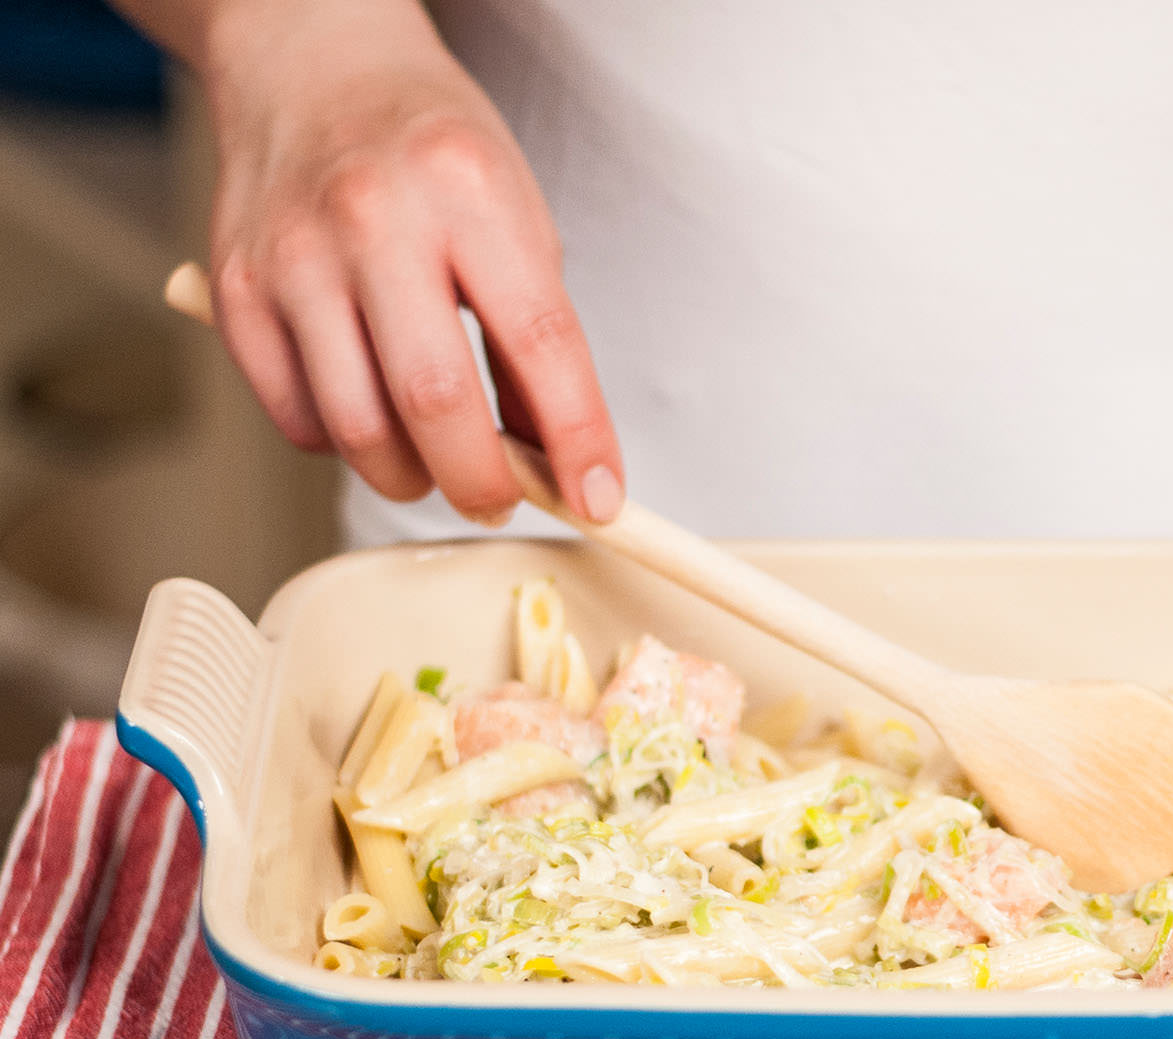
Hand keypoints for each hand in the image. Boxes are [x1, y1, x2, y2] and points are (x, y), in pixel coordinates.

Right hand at [199, 0, 620, 523]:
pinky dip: (343, 445)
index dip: (576, 439)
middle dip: (482, 481)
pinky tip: (369, 416)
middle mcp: (375, 218)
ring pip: (357, 427)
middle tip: (499, 500)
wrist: (313, 64)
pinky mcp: (235, 289)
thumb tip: (557, 458)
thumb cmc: (430, 149)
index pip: (539, 342)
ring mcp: (295, 254)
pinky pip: (295, 416)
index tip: (598, 498)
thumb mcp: (518, 219)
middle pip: (434, 400)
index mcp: (468, 190)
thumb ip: (535, 339)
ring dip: (409, 477)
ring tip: (434, 467)